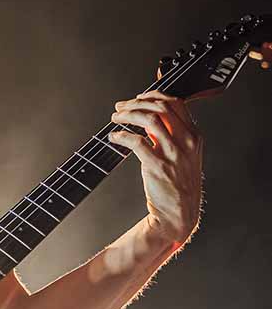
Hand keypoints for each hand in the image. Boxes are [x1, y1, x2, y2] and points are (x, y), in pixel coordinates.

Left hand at [109, 91, 202, 246]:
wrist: (179, 213)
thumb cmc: (179, 184)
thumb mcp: (183, 155)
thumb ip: (170, 135)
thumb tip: (149, 117)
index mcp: (194, 136)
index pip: (175, 103)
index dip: (153, 96)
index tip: (137, 98)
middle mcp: (186, 141)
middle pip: (161, 106)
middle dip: (136, 102)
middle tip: (120, 107)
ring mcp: (173, 153)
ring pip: (148, 119)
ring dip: (128, 114)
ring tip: (115, 118)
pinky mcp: (158, 166)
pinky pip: (136, 141)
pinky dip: (122, 135)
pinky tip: (114, 137)